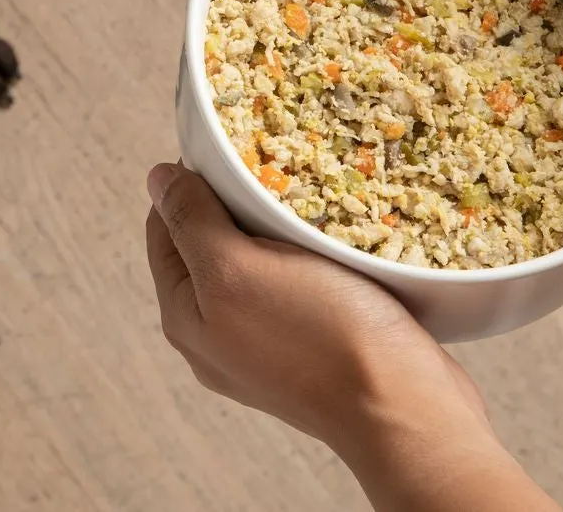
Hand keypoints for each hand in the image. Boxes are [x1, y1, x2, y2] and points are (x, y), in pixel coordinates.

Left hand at [145, 163, 554, 509]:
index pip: (165, 227)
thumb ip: (191, 221)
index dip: (191, 184)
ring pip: (256, 263)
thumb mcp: (238, 267)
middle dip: (235, 204)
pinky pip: (296, 287)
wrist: (405, 408)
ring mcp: (263, 348)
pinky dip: (308, 256)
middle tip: (278, 171)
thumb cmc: (321, 336)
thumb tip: (156, 179)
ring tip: (309, 200)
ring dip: (276, 228)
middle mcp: (214, 336)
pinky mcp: (311, 351)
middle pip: (208, 245)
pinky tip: (334, 241)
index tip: (235, 154)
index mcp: (183, 315)